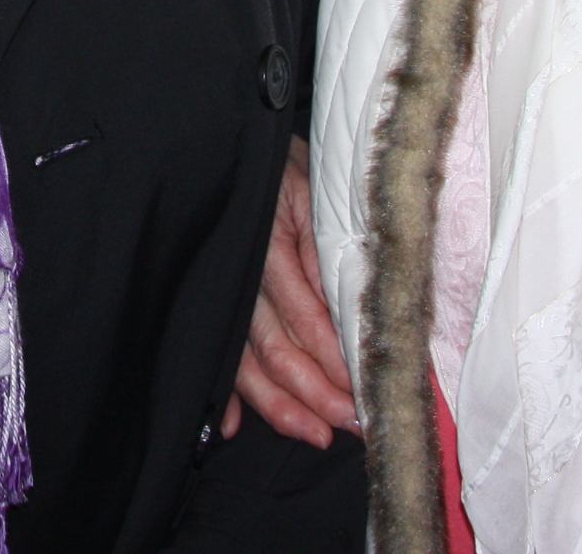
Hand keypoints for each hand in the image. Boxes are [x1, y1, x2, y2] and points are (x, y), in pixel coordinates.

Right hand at [221, 136, 356, 445]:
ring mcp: (226, 291)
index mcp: (273, 246)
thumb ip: (329, 253)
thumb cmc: (289, 172)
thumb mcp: (316, 196)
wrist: (236, 147)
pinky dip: (226, 393)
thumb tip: (353, 315)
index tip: (365, 392)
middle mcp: (245, 276)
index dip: (335, 360)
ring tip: (315, 434)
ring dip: (280, 406)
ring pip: (250, 361)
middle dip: (315, 394)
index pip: (306, 318)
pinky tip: (231, 426)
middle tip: (350, 424)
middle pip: (276, 349)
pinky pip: (219, 353)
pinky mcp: (216, 299)